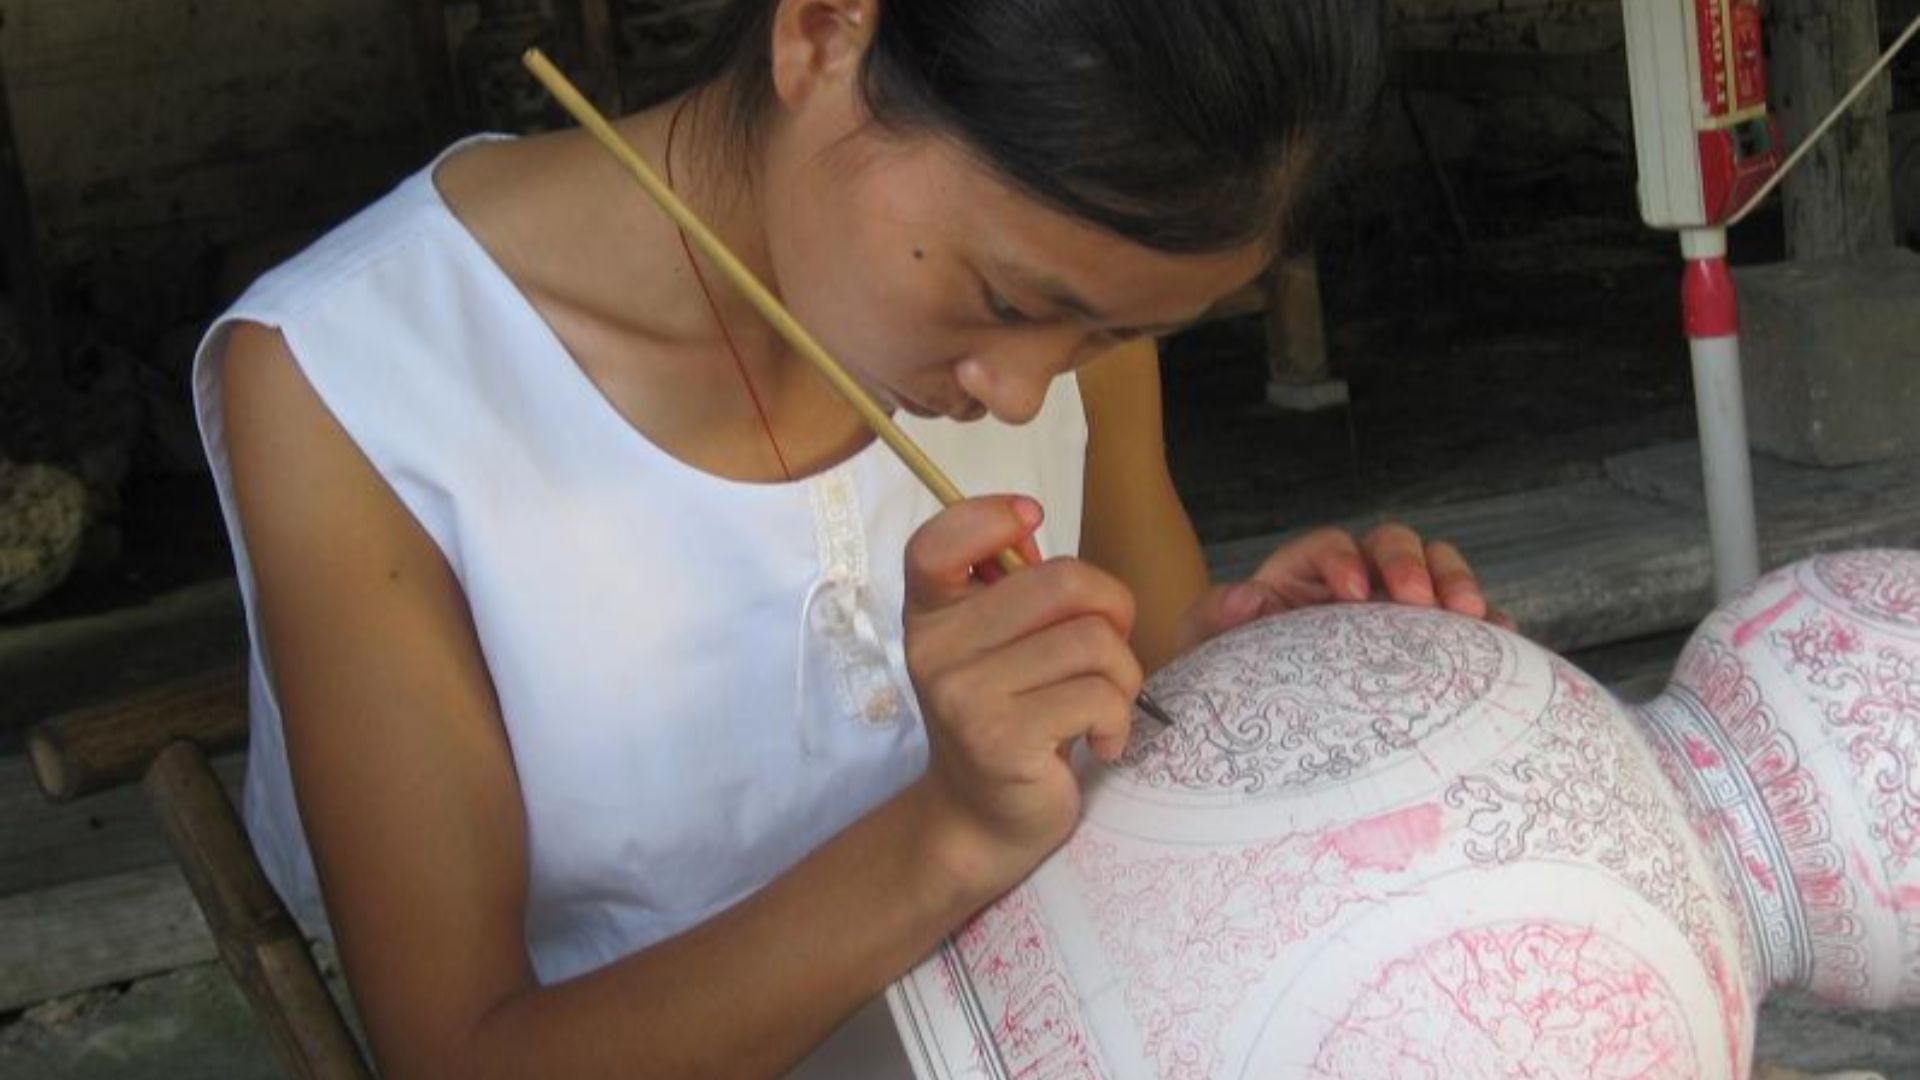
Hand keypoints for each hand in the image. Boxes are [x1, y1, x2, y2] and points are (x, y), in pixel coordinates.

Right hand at [902, 496, 1142, 899]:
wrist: (981, 818)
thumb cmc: (1010, 715)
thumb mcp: (1002, 643)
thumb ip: (1019, 586)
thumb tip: (1032, 523)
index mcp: (931, 613)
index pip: (936, 542)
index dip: (989, 516)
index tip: (1032, 520)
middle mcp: (934, 649)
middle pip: (1058, 583)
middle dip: (1112, 608)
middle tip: (1111, 645)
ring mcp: (963, 695)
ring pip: (1091, 642)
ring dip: (1123, 674)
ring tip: (1106, 703)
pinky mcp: (1001, 740)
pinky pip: (1098, 696)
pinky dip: (1119, 719)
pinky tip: (1101, 740)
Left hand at [1174, 524, 1514, 656]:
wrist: (1259, 735)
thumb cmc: (1231, 684)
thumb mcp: (1207, 650)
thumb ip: (1212, 618)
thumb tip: (1245, 597)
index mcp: (1301, 576)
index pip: (1330, 546)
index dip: (1342, 560)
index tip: (1351, 591)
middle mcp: (1357, 583)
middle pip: (1394, 545)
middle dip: (1410, 563)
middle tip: (1418, 598)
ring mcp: (1399, 612)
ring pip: (1439, 573)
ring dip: (1458, 583)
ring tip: (1471, 615)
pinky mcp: (1432, 648)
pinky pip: (1468, 627)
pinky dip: (1489, 629)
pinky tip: (1502, 643)